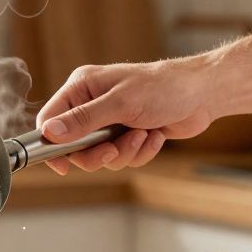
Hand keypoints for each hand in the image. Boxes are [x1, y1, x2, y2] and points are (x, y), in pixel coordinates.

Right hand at [35, 58, 218, 173]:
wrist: (202, 94)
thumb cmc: (163, 88)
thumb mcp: (120, 103)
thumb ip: (83, 120)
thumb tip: (49, 133)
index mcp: (82, 88)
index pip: (50, 120)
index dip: (52, 144)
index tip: (63, 164)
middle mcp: (92, 105)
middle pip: (75, 146)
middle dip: (98, 153)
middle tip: (113, 150)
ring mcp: (111, 121)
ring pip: (101, 156)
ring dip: (124, 152)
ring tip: (142, 135)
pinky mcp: (128, 135)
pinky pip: (123, 157)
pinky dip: (139, 152)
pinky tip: (154, 136)